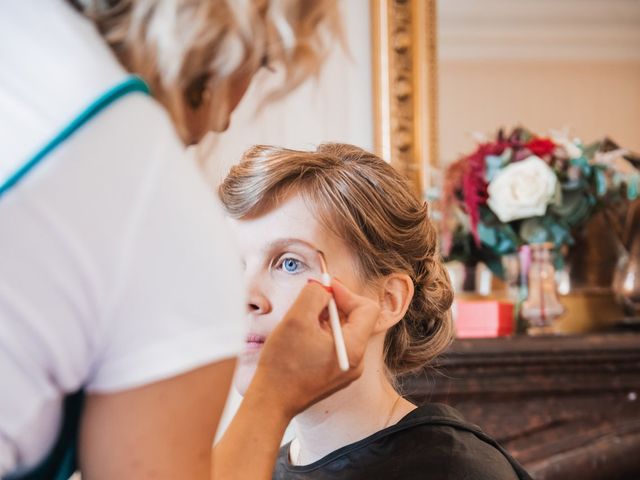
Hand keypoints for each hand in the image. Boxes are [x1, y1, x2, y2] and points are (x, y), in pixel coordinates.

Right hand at [247, 279, 379, 417]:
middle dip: (333, 305)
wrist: (270, 402)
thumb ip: (314, 295)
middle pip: (356, 319)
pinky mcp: (334, 374)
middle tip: (310, 302)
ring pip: (343, 331)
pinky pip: (335, 345)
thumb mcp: (296, 319)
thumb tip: (323, 286)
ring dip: (325, 319)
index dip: (346, 293)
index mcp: (354, 348)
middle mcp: (356, 361)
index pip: (366, 308)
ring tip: (302, 322)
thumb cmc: (282, 364)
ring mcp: (346, 370)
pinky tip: (301, 338)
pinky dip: (321, 334)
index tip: (324, 289)